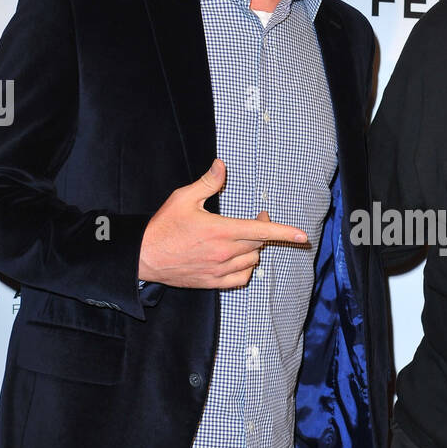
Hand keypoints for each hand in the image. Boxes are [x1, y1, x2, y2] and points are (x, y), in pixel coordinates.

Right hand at [138, 158, 307, 288]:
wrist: (144, 256)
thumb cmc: (163, 227)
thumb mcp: (183, 199)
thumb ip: (207, 182)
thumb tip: (221, 165)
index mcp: (221, 230)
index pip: (261, 231)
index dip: (284, 232)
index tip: (302, 235)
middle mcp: (224, 252)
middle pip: (258, 243)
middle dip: (263, 230)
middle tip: (257, 218)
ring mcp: (219, 270)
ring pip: (252, 260)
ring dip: (253, 248)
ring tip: (243, 238)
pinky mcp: (213, 282)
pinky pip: (241, 277)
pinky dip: (246, 268)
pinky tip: (239, 258)